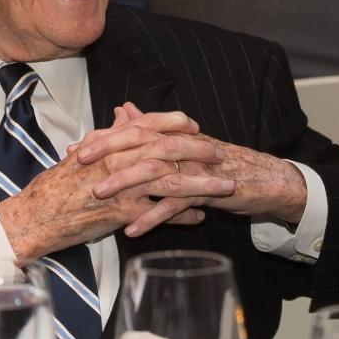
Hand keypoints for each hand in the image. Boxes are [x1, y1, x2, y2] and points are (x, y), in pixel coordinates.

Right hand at [0, 108, 227, 261]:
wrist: (39, 214)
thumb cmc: (61, 184)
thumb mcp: (86, 152)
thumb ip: (112, 133)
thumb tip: (128, 113)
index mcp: (109, 143)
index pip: (148, 125)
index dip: (174, 123)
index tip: (196, 125)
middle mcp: (117, 160)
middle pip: (166, 149)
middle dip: (198, 150)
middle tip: (220, 153)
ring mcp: (120, 187)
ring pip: (169, 180)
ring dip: (200, 183)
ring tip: (224, 187)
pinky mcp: (120, 213)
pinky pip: (158, 213)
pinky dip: (181, 215)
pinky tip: (199, 217)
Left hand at [74, 104, 308, 237]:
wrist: (263, 179)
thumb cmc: (219, 163)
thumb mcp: (182, 145)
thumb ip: (151, 126)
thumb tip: (123, 109)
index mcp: (174, 135)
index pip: (135, 131)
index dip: (104, 138)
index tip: (74, 149)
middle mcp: (182, 146)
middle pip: (140, 143)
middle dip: (108, 152)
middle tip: (79, 165)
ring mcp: (195, 167)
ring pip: (155, 171)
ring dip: (125, 184)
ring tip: (99, 196)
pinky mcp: (207, 190)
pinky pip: (177, 203)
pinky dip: (153, 216)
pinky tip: (132, 229)